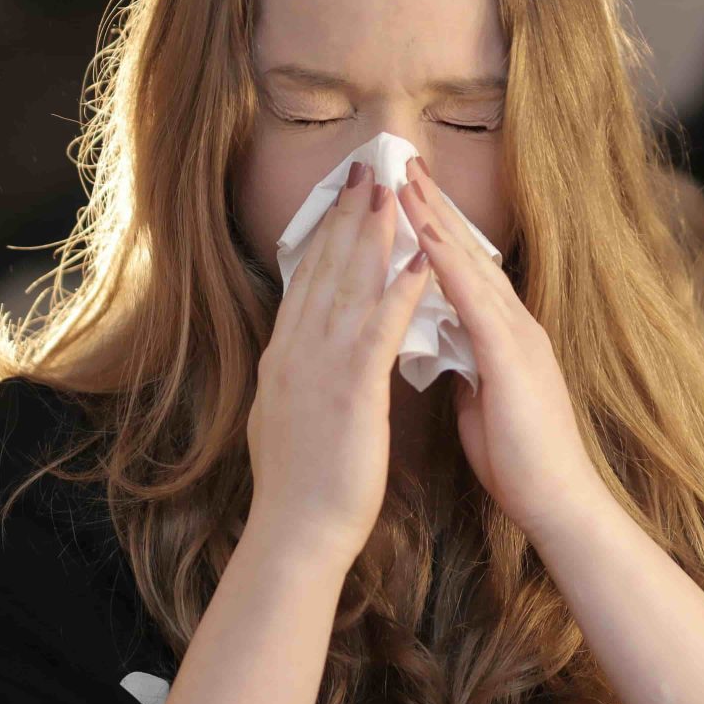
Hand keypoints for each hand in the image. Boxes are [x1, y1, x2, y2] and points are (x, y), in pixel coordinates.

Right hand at [246, 161, 438, 566]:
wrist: (296, 532)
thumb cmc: (299, 489)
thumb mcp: (289, 419)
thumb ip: (298, 382)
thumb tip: (300, 361)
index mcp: (285, 359)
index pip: (307, 283)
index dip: (327, 237)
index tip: (344, 199)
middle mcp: (296, 352)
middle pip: (324, 270)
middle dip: (348, 217)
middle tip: (367, 170)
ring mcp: (320, 367)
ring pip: (348, 285)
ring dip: (373, 235)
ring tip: (393, 191)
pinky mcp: (351, 389)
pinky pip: (378, 328)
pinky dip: (400, 289)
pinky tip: (419, 259)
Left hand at [393, 157, 610, 540]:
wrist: (558, 503)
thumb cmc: (521, 461)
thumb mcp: (483, 400)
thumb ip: (467, 364)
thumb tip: (444, 344)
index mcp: (504, 335)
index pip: (465, 270)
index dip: (435, 230)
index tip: (405, 194)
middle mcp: (514, 324)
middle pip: (468, 252)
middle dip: (433, 205)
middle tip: (400, 159)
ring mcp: (518, 335)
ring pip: (470, 263)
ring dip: (436, 218)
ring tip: (403, 177)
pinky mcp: (513, 357)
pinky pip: (474, 300)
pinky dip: (447, 263)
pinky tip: (422, 234)